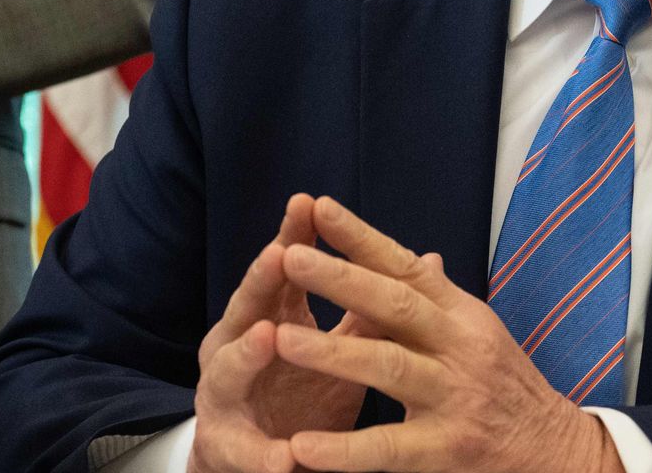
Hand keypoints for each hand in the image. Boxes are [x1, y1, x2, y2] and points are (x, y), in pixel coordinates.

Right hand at [189, 194, 379, 472]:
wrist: (262, 458)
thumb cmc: (302, 389)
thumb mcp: (342, 347)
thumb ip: (371, 307)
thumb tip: (425, 264)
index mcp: (268, 318)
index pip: (282, 271)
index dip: (294, 237)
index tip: (310, 202)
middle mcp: (237, 349)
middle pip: (247, 308)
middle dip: (261, 281)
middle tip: (280, 254)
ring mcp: (226, 398)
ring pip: (230, 371)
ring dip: (248, 352)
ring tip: (268, 335)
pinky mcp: (228, 449)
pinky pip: (246, 452)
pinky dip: (263, 453)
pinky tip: (284, 455)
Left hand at [272, 197, 625, 472]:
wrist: (554, 450)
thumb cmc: (506, 386)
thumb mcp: (478, 332)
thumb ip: (439, 300)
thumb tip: (414, 255)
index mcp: (461, 314)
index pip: (407, 267)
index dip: (363, 239)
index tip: (319, 209)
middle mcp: (461, 346)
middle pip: (395, 305)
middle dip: (340, 279)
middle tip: (289, 257)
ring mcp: (455, 397)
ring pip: (389, 367)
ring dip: (333, 351)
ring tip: (282, 339)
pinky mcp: (447, 448)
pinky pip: (387, 448)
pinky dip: (343, 450)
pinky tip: (302, 446)